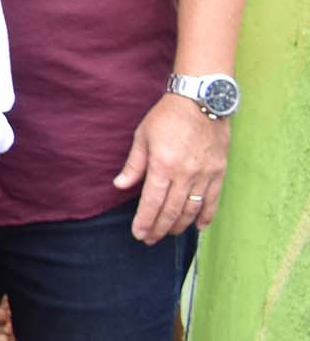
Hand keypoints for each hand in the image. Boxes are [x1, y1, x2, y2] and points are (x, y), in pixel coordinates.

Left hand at [113, 94, 231, 241]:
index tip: (138, 234)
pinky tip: (198, 227)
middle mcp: (184, 174)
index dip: (145, 221)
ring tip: (168, 233)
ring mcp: (204, 174)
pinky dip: (206, 215)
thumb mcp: (142, 136)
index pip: (152, 202)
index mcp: (162, 165)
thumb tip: (120, 186)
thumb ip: (133, 164)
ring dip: (179, 225)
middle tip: (150, 239)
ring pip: (192, 208)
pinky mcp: (219, 172)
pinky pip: (213, 200)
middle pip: (171, 210)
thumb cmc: (167, 116)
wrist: (202, 101)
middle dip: (159, 228)